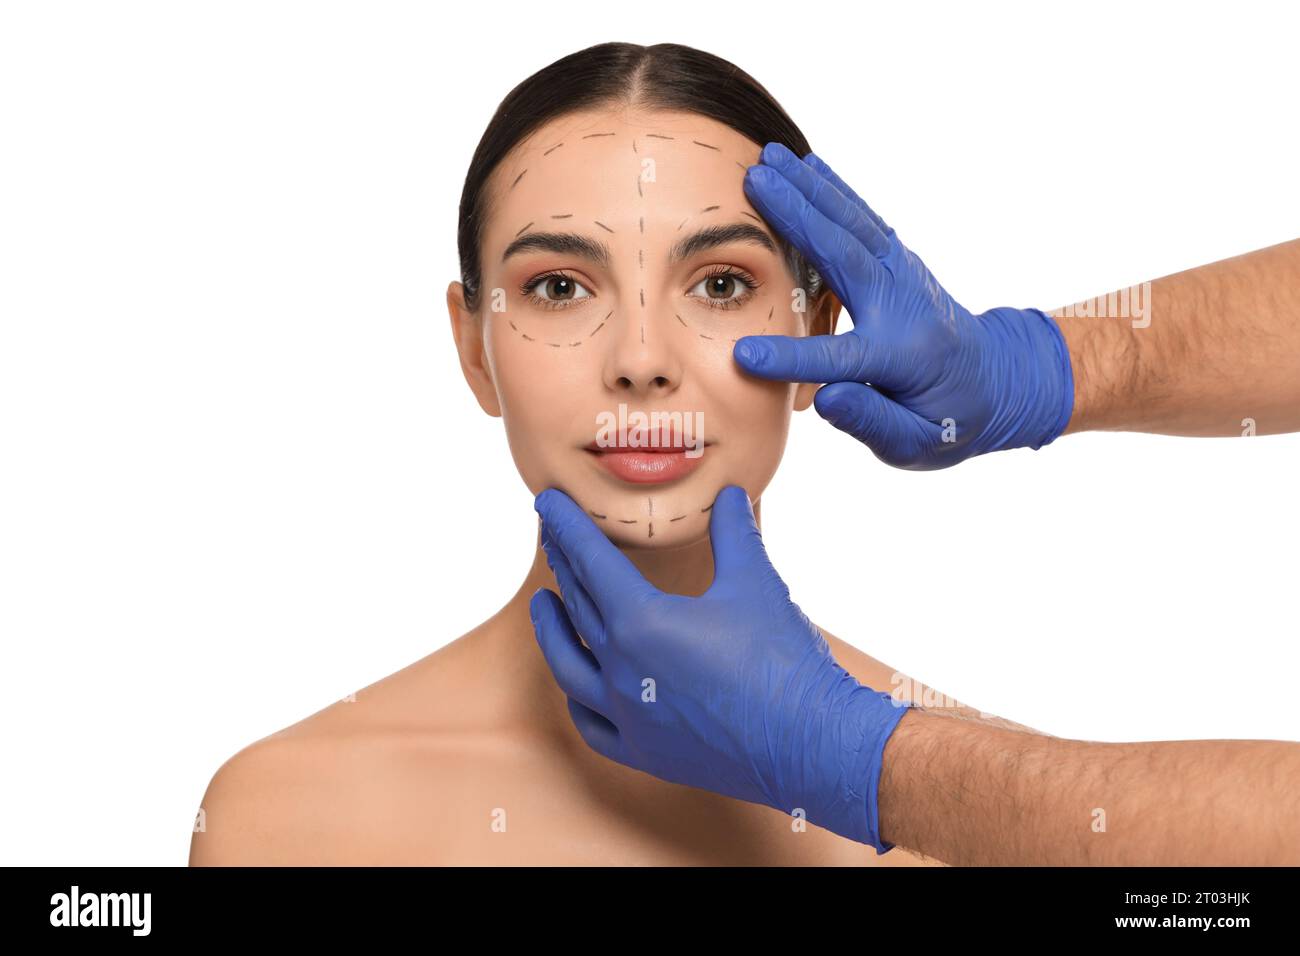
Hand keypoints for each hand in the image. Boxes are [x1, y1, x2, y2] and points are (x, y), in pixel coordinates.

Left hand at [529, 484, 910, 851]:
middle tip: (552, 536)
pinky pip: (593, 724)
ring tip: (545, 603)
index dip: (567, 526)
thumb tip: (730, 494)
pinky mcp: (646, 751)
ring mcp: (629, 716)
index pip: (590, 560)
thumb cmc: (782, 661)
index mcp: (641, 621)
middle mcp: (621, 669)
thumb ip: (734, 534)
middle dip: (563, 564)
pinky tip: (578, 687)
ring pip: (569, 666)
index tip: (547, 503)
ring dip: (554, 629)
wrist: (812, 744)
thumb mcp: (755, 582)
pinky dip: (578, 699)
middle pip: (578, 605)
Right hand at [735, 142, 1074, 469]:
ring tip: (768, 157)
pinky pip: (862, 219)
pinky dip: (833, 188)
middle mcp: (904, 306)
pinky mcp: (898, 260)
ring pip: (853, 224)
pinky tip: (805, 165)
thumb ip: (870, 421)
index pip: (842, 362)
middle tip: (754, 181)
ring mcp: (903, 275)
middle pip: (846, 256)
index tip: (746, 357)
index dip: (794, 360)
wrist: (997, 379)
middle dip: (798, 217)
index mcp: (904, 359)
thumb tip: (826, 400)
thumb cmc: (948, 420)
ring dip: (810, 188)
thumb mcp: (914, 442)